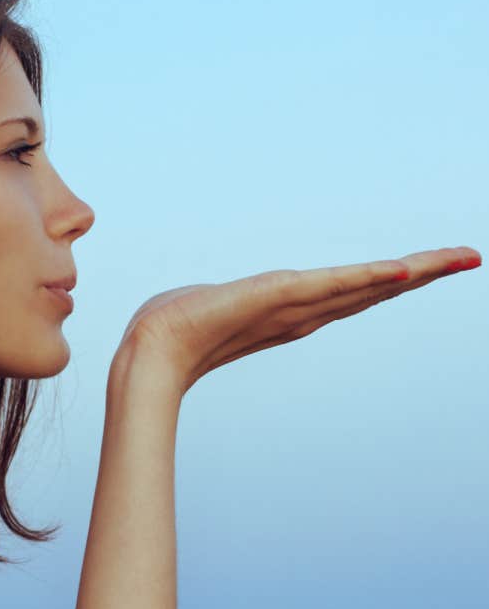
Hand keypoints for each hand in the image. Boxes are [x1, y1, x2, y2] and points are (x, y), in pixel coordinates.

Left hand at [120, 246, 481, 395]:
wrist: (151, 352)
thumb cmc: (172, 330)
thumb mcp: (211, 306)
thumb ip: (225, 302)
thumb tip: (220, 298)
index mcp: (290, 314)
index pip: (350, 293)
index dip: (390, 281)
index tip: (424, 268)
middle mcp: (301, 315)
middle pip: (372, 289)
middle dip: (421, 273)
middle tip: (469, 257)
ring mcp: (292, 309)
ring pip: (363, 286)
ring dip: (414, 271)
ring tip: (460, 257)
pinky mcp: (275, 298)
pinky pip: (331, 285)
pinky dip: (368, 278)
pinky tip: (403, 268)